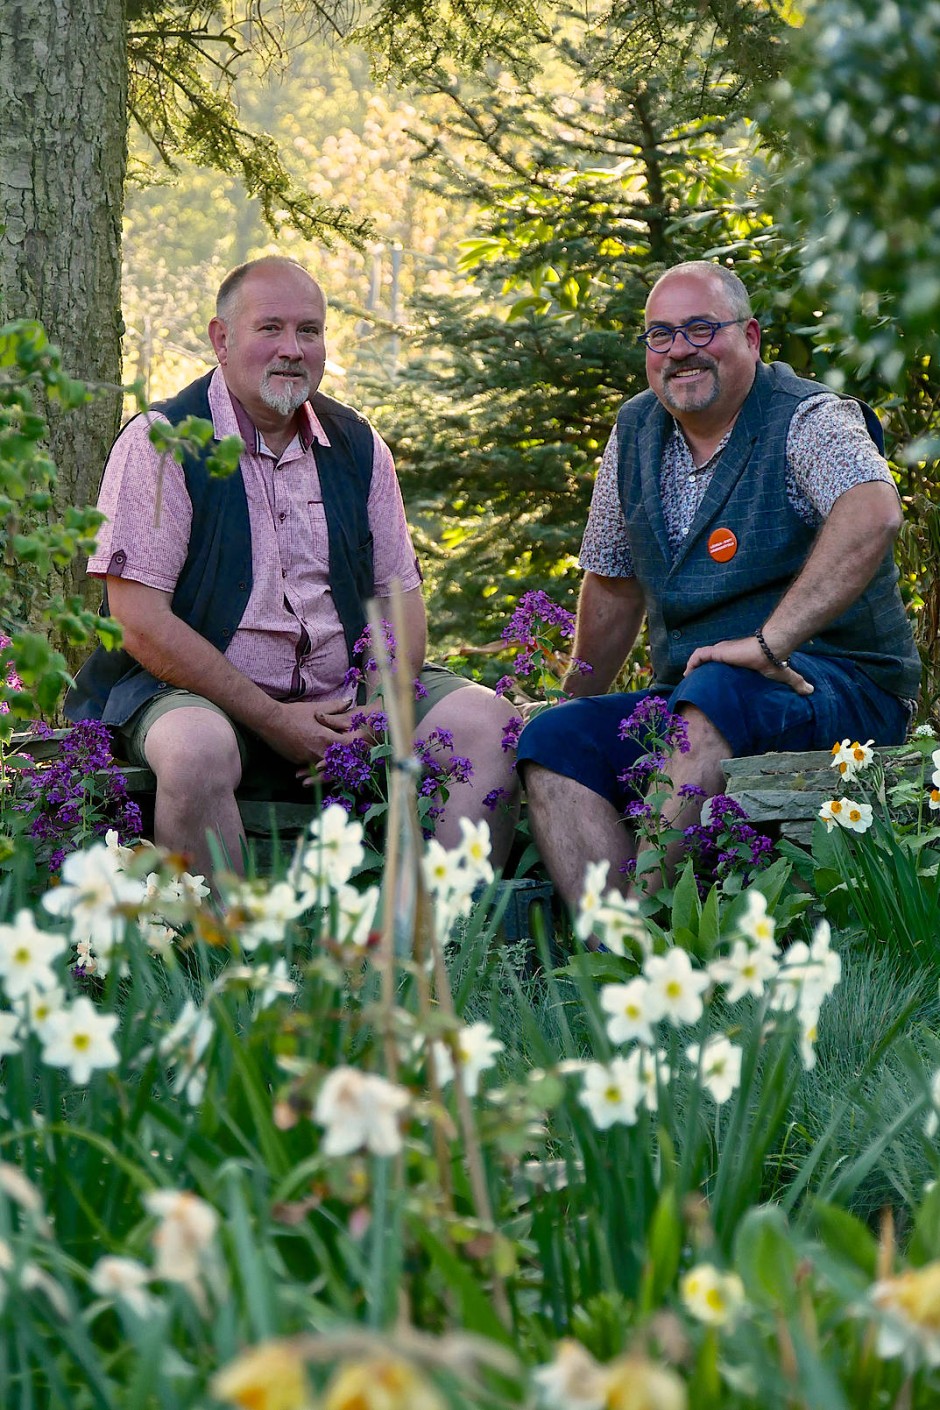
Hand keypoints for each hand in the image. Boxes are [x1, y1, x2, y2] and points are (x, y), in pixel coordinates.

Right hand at [262, 697, 360, 767]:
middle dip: (348, 757)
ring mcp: (308, 759)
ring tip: (342, 764)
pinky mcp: (298, 761)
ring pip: (326, 765)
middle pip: (339, 759)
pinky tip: (323, 764)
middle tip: (358, 757)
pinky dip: (319, 765)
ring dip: (334, 764)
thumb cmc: (293, 713)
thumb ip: (334, 707)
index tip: (364, 742)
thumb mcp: (315, 708)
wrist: (270, 722)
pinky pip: (313, 766)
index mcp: (325, 738)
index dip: (357, 744)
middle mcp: (318, 752)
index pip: (348, 745)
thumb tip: (349, 702)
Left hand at [683, 637, 813, 695]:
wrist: (771, 650)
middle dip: (699, 670)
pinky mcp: (718, 651)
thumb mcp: (783, 674)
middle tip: (694, 682)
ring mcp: (721, 651)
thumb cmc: (774, 661)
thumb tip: (811, 690)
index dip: (713, 671)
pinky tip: (688, 672)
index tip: (708, 682)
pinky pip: (699, 654)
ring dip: (693, 666)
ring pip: (700, 656)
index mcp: (737, 658)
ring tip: (687, 678)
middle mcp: (727, 653)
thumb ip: (796, 682)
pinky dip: (692, 662)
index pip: (721, 663)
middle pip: (707, 659)